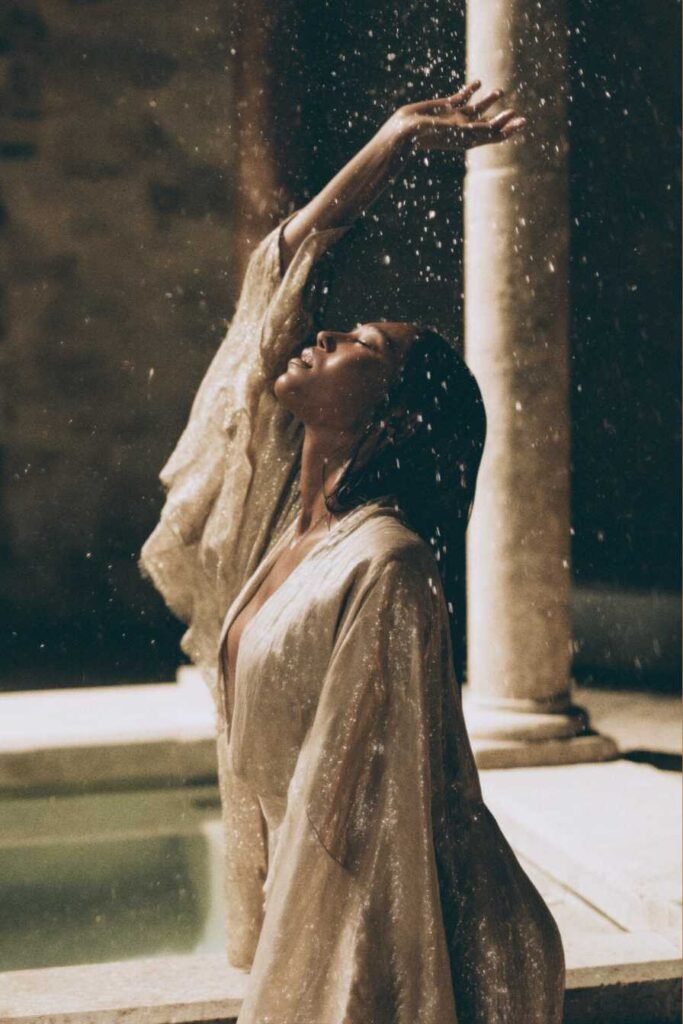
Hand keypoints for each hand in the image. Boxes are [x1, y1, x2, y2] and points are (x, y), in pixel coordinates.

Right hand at [387, 79, 525, 151]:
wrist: (407, 130)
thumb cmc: (430, 135)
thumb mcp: (456, 132)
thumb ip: (477, 128)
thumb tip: (497, 126)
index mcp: (468, 139)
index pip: (493, 135)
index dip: (508, 129)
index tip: (519, 119)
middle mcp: (464, 129)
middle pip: (489, 124)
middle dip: (503, 119)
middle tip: (517, 113)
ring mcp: (455, 117)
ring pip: (476, 109)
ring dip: (489, 101)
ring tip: (500, 92)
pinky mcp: (446, 105)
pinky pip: (462, 97)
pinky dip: (471, 89)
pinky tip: (478, 83)